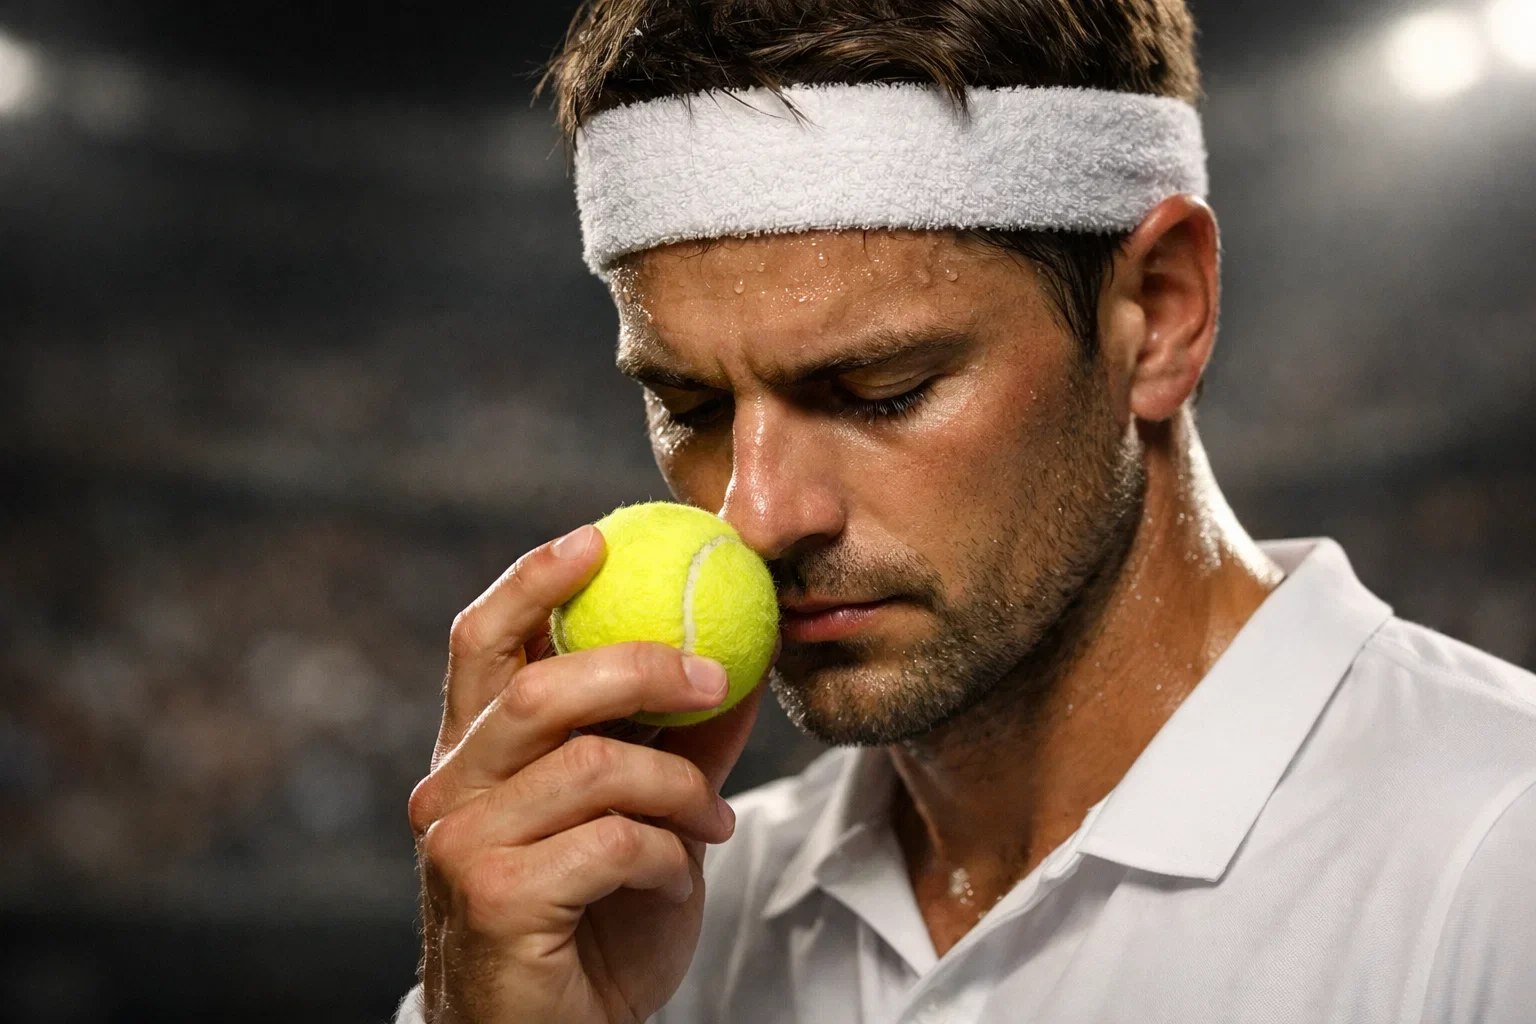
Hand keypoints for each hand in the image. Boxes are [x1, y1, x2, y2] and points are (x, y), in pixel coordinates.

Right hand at [407, 525, 762, 1022]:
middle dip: (640, 667)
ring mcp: (463, 846)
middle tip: (714, 672)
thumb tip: (741, 660)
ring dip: (677, 787)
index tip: (599, 536)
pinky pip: (611, 841)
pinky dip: (667, 854)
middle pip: (541, 689)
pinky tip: (677, 880)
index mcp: (476, 753)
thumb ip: (675, 742)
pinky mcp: (495, 900)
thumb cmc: (592, 922)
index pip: (482, 641)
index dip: (534, 581)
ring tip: (714, 821)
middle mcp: (451, 788)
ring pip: (592, 765)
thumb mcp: (640, 815)